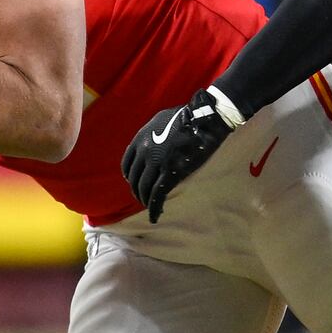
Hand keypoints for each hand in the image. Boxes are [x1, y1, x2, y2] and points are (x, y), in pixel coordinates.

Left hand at [123, 89, 236, 222]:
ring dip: (145, 199)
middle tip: (143, 196)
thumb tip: (149, 141)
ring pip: (144, 188)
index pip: (127, 163)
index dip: (130, 175)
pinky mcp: (170, 173)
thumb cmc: (187, 116)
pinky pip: (157, 195)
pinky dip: (154, 207)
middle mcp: (144, 151)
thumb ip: (151, 132)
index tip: (135, 181)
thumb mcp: (161, 119)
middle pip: (135, 178)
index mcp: (141, 138)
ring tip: (150, 205)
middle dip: (137, 189)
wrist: (204, 120)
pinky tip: (154, 216)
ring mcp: (156, 163)